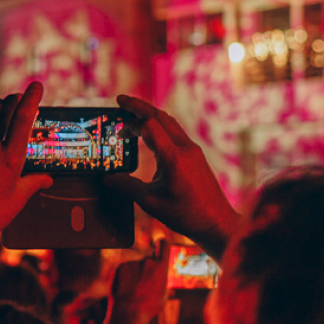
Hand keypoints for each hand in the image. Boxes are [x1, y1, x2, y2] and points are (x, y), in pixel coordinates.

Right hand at [105, 95, 239, 254]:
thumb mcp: (150, 202)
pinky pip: (175, 132)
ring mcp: (192, 150)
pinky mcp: (195, 155)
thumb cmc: (185, 215)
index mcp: (173, 157)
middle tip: (120, 100)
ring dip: (150, 114)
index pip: (149, 126)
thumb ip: (127, 186)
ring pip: (169, 122)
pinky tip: (150, 133)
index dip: (131, 122)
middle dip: (139, 106)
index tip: (118, 125)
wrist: (216, 223)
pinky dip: (160, 126)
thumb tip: (108, 178)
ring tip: (132, 113)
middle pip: (160, 116)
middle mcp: (185, 148)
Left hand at [109, 245, 169, 323]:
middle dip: (145, 270)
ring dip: (133, 274)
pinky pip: (123, 269)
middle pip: (147, 260)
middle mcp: (147, 260)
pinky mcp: (120, 266)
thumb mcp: (163, 296)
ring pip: (134, 266)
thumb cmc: (148, 307)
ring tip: (132, 291)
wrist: (128, 312)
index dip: (162, 244)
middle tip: (141, 286)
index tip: (160, 244)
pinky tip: (124, 288)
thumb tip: (165, 284)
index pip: (164, 245)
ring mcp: (132, 262)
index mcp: (161, 266)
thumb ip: (163, 283)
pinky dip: (123, 276)